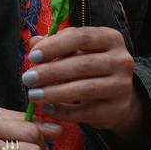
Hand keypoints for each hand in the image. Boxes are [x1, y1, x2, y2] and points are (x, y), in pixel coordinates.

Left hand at [23, 27, 146, 142]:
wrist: (118, 94)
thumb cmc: (92, 64)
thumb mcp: (78, 49)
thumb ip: (56, 43)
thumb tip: (33, 42)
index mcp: (110, 38)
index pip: (80, 37)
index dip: (54, 46)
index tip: (32, 56)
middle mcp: (121, 60)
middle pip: (82, 64)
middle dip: (50, 72)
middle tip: (28, 78)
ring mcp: (122, 86)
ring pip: (85, 89)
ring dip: (55, 93)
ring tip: (33, 95)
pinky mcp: (118, 109)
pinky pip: (87, 112)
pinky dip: (64, 111)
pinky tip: (47, 108)